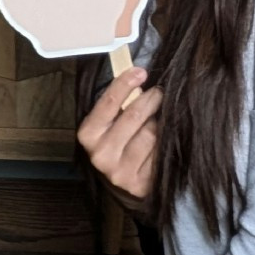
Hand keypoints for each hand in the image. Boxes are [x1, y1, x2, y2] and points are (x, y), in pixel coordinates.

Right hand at [77, 63, 160, 210]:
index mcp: (89, 134)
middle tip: (159, 92)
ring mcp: (120, 171)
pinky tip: (164, 138)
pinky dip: (165, 142)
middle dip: (150, 99)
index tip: (141, 71)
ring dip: (159, 123)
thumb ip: (117, 103)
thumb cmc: (115, 142)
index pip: (108, 103)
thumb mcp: (107, 123)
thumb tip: (138, 76)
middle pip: (133, 117)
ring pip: (150, 135)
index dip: (125, 84)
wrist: (120, 183)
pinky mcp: (139, 184)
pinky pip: (160, 154)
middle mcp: (101, 154)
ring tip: (158, 119)